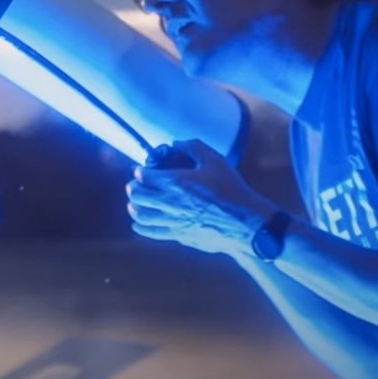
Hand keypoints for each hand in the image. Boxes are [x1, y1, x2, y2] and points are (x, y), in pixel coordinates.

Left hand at [126, 139, 275, 255]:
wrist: (244, 222)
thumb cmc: (231, 189)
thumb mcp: (215, 160)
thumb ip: (193, 147)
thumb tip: (176, 143)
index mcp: (176, 182)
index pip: (144, 176)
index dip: (139, 171)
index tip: (141, 169)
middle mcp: (170, 202)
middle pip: (137, 195)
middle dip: (133, 187)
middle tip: (136, 184)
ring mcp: (172, 221)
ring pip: (140, 215)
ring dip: (134, 207)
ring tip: (134, 202)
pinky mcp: (178, 235)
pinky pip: (151, 232)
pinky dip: (140, 226)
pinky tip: (139, 223)